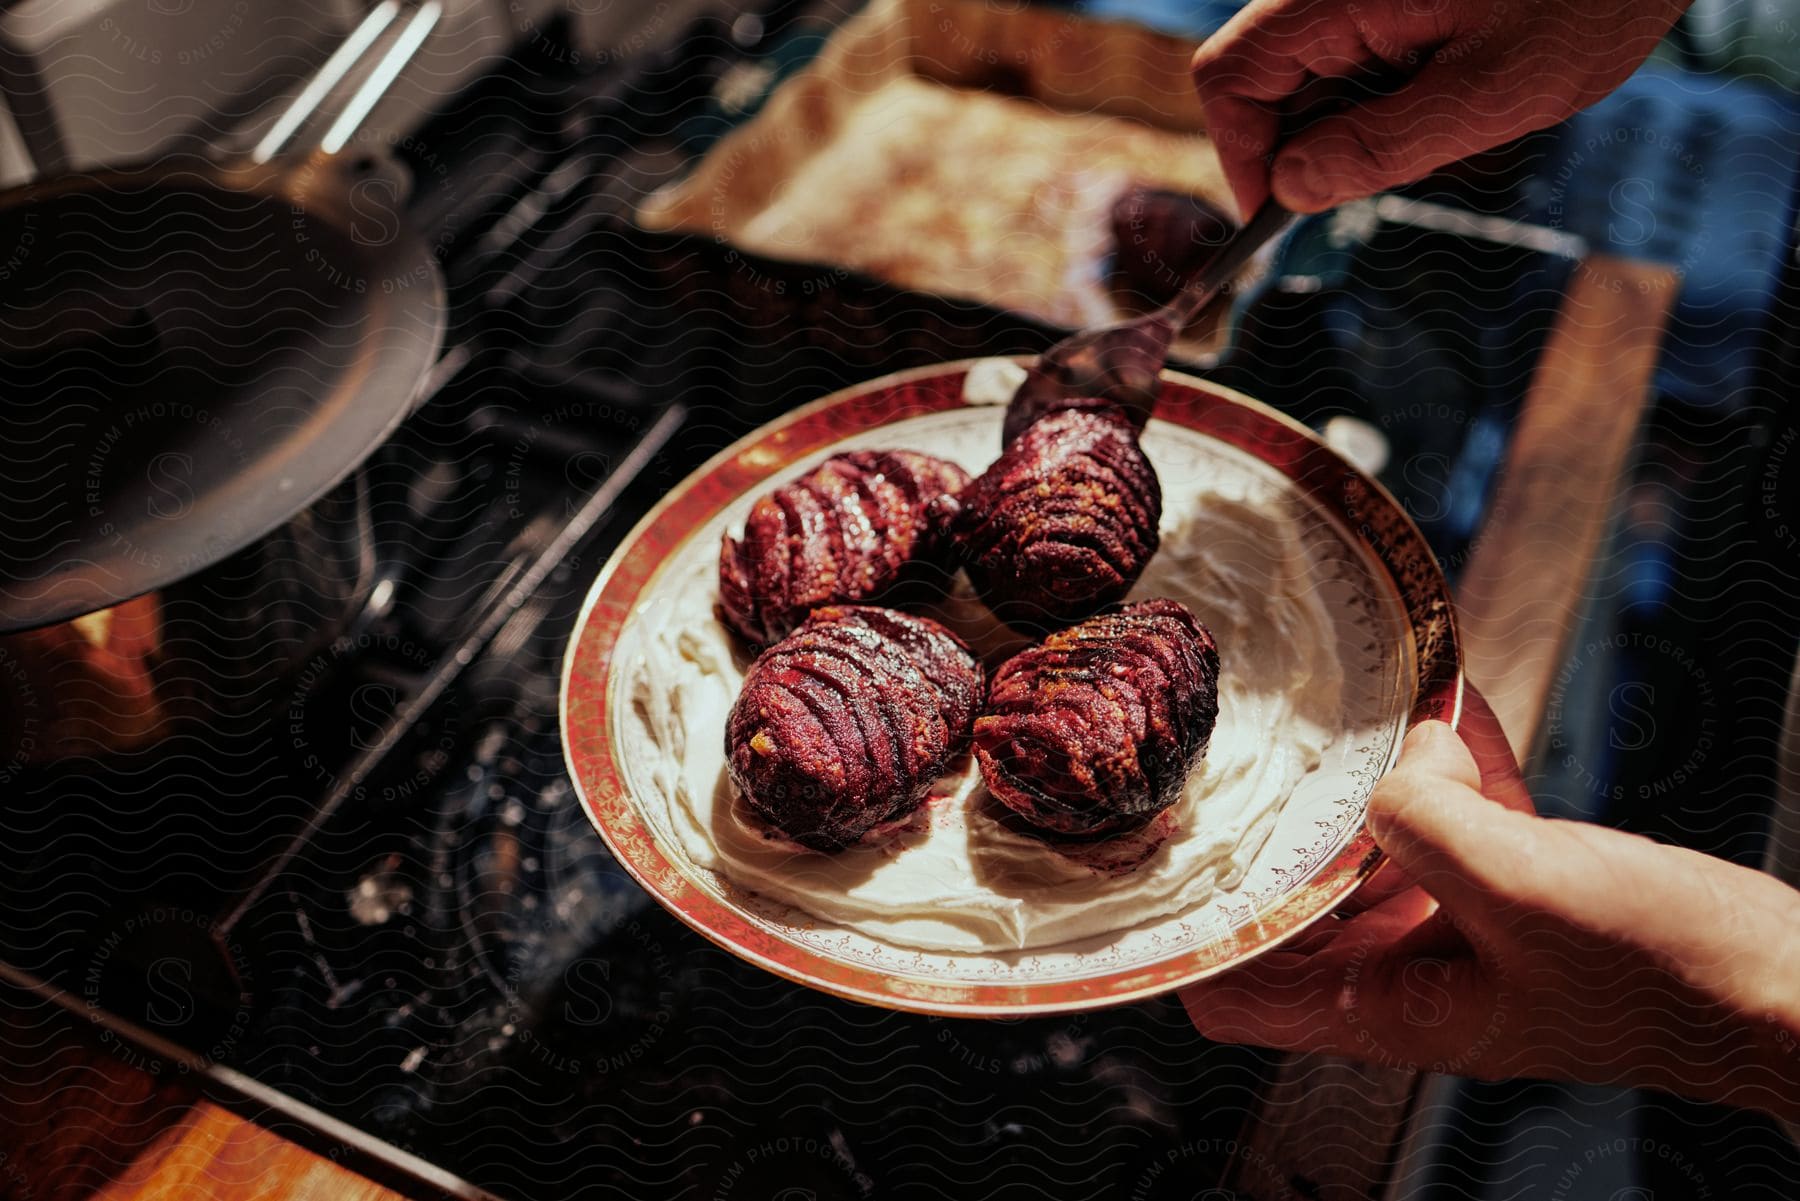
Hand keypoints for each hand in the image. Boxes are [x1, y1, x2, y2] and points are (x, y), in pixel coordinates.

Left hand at [1180, 689, 1799, 1121]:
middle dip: (1296, 822)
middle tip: (1272, 744)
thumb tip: (1391, 764)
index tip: (1174, 852)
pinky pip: (1458, 817)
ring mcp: (1467, 928)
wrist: (1790, 988)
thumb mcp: (1533, 893)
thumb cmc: (1673, 979)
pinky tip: (1452, 703)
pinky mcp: (1519, 888)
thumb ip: (1433, 826)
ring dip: (1379, 778)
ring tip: (1374, 706)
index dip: (1197, 933)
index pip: (1242, 993)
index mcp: (1397, 1009)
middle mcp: (1416, 973)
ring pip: (1381, 844)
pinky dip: (1452, 765)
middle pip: (1302, 900)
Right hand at [1190, 0, 1690, 215]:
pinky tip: (1443, 96)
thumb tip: (1291, 190)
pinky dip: (1378, 91)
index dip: (1242, 156)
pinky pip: (1350, 50)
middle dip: (1301, 142)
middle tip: (1372, 182)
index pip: (1232, 77)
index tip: (1279, 216)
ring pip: (1306, 69)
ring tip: (1436, 124)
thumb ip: (1383, 146)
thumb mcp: (1492, 93)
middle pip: (1260, 74)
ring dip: (1347, 120)